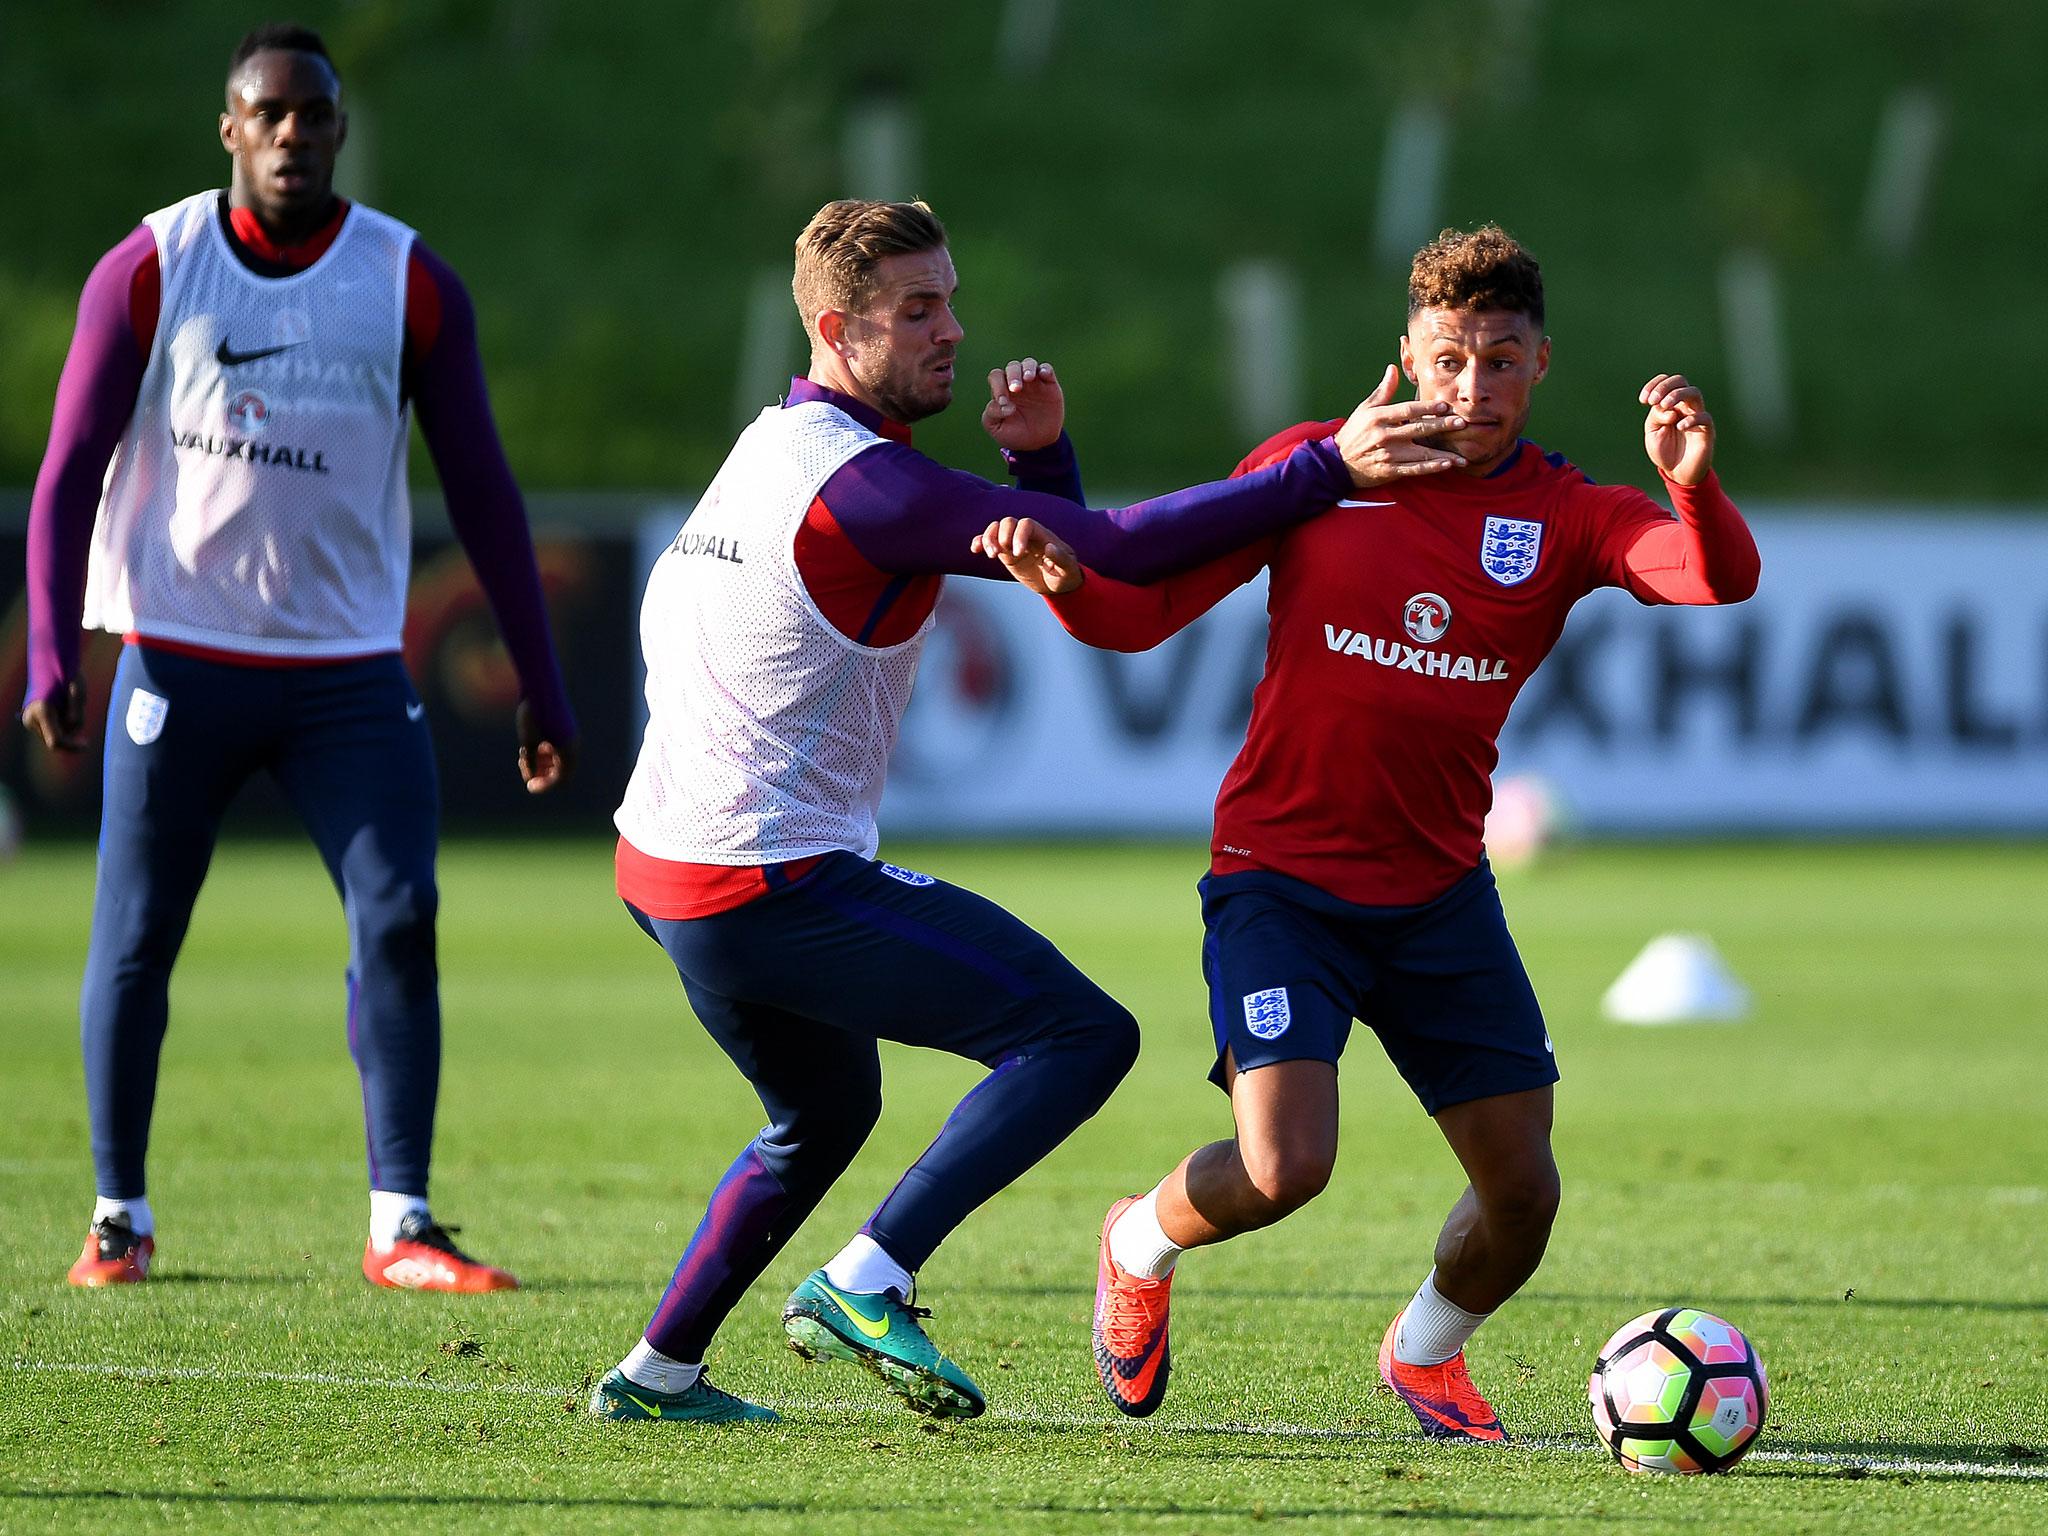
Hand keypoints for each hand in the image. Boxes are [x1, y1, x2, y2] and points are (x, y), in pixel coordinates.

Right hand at [21, 678, 87, 751]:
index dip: (72, 746)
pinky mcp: (34, 719)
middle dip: (72, 731)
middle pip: (58, 739)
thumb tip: (73, 724)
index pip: (56, 740)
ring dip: (69, 724)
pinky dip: (64, 721)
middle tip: (81, 716)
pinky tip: (65, 704)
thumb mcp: (77, 692)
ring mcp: (31, 719)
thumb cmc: (66, 675)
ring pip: (57, 733)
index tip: (87, 745)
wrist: (51, 664)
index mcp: (42, 711)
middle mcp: (32, 717)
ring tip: (70, 702)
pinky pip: (55, 728)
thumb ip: (76, 711)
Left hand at [515, 700, 575, 794]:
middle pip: (559, 770)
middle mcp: (571, 744)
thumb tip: (531, 776)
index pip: (561, 779)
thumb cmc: (534, 715)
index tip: (529, 787)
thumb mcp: (528, 742)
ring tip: (522, 757)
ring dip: (540, 763)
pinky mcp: (560, 728)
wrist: (540, 686)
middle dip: (541, 773)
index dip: (545, 786)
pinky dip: (542, 752)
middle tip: (524, 769)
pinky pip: (554, 748)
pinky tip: (526, 747)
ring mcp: (566, 736)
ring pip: (555, 759)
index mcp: (568, 750)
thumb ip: (531, 762)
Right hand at [970, 515, 1083, 595]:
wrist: (1058, 584)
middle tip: (1001, 554)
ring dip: (989, 538)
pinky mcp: (1006, 553)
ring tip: (992, 554)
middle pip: (1008, 522)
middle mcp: (1026, 536)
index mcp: (1042, 535)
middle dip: (1001, 535)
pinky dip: (980, 543)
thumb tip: (1049, 547)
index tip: (1018, 554)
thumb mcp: (1068, 569)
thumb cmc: (1066, 574)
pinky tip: (975, 550)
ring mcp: (1014, 543)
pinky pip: (989, 542)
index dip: (1019, 535)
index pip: (1026, 524)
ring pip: (996, 529)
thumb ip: (1061, 558)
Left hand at [980, 357, 1063, 451]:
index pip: (996, 377)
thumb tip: (1006, 404)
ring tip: (1028, 379)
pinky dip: (1045, 369)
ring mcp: (1034, 383)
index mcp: (1002, 390)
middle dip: (1013, 375)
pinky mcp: (1049, 385)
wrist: (1037, 443)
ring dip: (1027, 368)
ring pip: (1029, 363)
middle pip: (1012, 367)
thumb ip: (992, 413)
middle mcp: (1017, 382)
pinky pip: (1047, 369)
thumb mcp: (996, 428)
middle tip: (1016, 389)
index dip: (998, 385)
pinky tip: (1043, 375)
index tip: (1003, 401)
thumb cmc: (1014, 434)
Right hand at [1333, 364, 1466, 487]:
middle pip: (1418, 429)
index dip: (1427, 407)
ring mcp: (1387, 455)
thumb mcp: (1364, 409)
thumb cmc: (1354, 433)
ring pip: (1420, 453)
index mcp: (1378, 417)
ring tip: (1462, 455)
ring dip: (1442, 455)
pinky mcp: (1388, 471)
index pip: (1407, 410)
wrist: (1336, 463)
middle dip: (1442, 426)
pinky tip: (1446, 465)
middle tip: (1462, 423)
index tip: (1446, 405)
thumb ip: (1383, 391)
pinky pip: (1414, 469)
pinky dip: (1430, 468)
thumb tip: (1393, 368)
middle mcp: (1383, 436)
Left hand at [1641, 373, 1714, 485]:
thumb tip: (1669, 409)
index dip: (1655, 384)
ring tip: (1664, 406)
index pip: (1667, 381)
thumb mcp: (1652, 432)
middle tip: (1653, 402)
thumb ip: (1656, 416)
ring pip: (1694, 393)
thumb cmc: (1664, 450)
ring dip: (1677, 395)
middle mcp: (1685, 405)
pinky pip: (1704, 417)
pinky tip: (1678, 427)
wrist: (1676, 471)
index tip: (1643, 400)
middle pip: (1681, 381)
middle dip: (1665, 387)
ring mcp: (1696, 415)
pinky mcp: (1707, 430)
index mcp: (1670, 403)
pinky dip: (1690, 419)